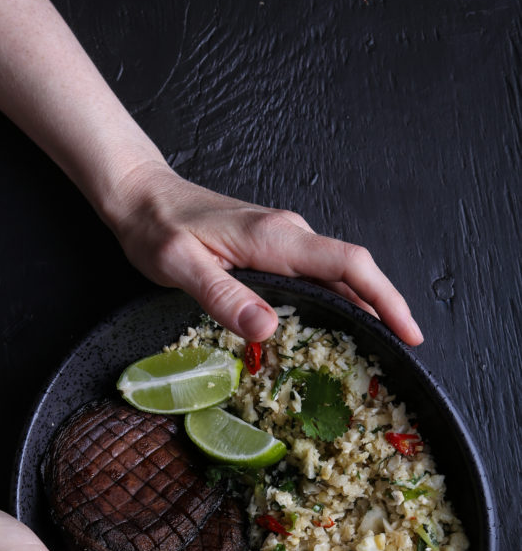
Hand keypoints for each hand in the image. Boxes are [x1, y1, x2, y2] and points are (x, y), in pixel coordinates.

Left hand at [109, 161, 422, 344]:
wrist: (141, 195)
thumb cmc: (157, 228)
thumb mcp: (180, 266)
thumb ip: (223, 296)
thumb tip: (268, 329)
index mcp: (274, 238)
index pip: (349, 265)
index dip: (385, 299)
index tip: (409, 332)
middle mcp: (288, 234)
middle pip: (354, 271)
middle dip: (385, 309)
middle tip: (402, 354)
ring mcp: (284, 238)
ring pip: (338, 273)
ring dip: (365, 306)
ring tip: (380, 347)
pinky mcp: (273, 246)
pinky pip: (318, 273)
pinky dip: (338, 299)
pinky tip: (338, 324)